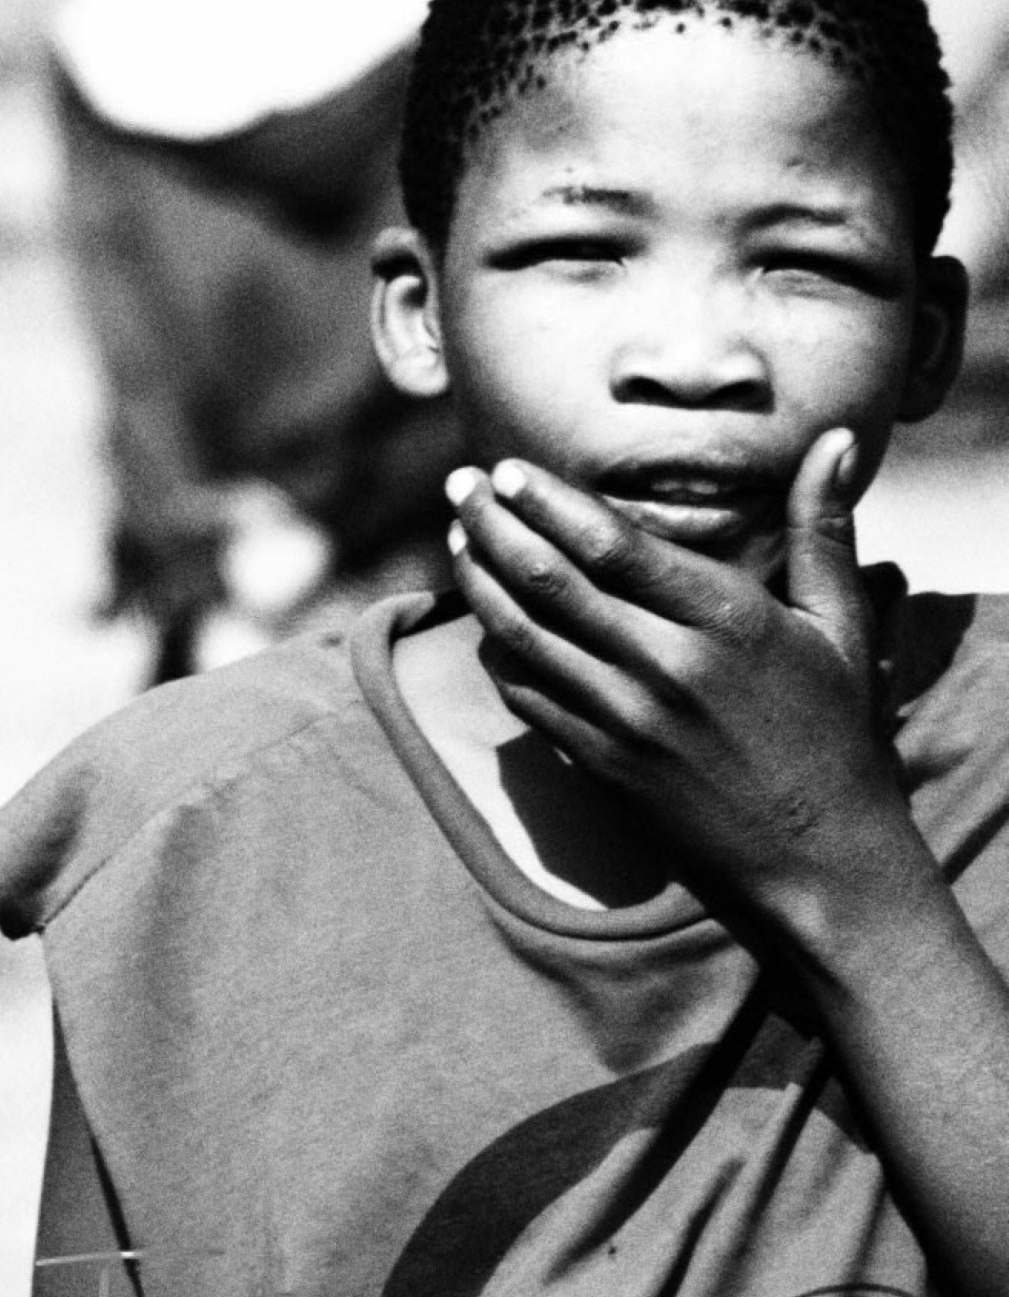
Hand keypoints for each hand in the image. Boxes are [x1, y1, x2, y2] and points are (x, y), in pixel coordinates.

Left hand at [446, 430, 909, 923]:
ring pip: (524, 637)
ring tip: (455, 539)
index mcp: (725, 620)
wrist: (819, 860)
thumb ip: (822, 529)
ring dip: (479, 582)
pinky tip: (483, 622)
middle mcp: (665, 666)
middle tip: (457, 487)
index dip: (549, 502)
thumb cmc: (835, 734)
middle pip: (550, 581)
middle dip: (492, 526)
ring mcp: (626, 721)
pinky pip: (528, 699)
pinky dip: (497, 655)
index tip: (506, 470)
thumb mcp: (842, 627)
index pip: (612, 545)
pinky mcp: (603, 765)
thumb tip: (835, 437)